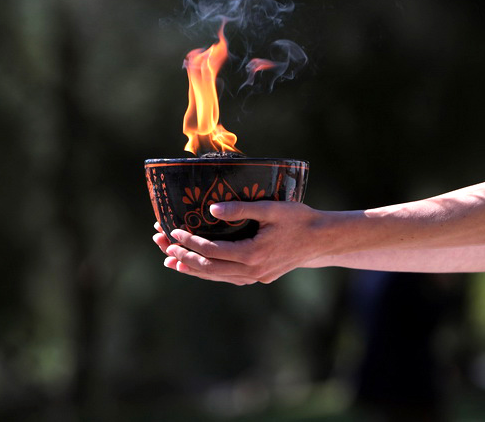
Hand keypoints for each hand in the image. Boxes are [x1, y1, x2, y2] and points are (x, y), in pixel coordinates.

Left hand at [152, 201, 331, 283]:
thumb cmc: (298, 219)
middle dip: (182, 256)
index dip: (189, 241)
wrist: (322, 240)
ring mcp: (255, 277)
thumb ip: (240, 208)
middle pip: (208, 268)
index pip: (211, 251)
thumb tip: (211, 208)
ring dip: (191, 268)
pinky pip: (227, 277)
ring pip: (216, 276)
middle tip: (162, 244)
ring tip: (170, 259)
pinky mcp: (258, 277)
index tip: (173, 229)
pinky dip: (208, 272)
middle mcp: (252, 271)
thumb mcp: (271, 208)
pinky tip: (195, 266)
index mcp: (253, 254)